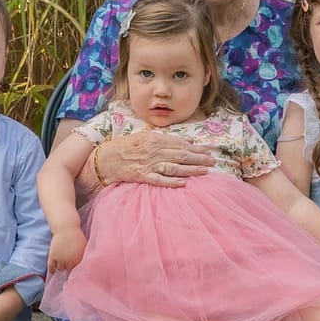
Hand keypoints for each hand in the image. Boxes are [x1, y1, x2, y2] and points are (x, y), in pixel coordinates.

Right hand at [48, 227, 86, 272]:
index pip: (76, 270)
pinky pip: (51, 266)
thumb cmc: (76, 236)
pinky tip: (52, 272)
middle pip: (68, 269)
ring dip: (60, 267)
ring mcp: (60, 258)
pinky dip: (51, 270)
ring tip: (60, 265)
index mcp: (79, 259)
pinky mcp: (53, 256)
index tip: (73, 270)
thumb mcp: (84, 246)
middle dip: (68, 267)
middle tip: (66, 266)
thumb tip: (86, 265)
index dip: (75, 269)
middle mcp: (70, 261)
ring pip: (60, 268)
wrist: (66, 228)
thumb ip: (83, 256)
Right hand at [96, 131, 214, 187]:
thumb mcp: (146, 136)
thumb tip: (188, 140)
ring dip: (191, 169)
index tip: (208, 151)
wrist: (106, 158)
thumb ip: (166, 138)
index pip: (181, 144)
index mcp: (155, 139)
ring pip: (174, 167)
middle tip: (213, 161)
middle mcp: (154, 151)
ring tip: (204, 171)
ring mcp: (148, 164)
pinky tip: (183, 183)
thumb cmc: (127, 147)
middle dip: (199, 158)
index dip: (196, 148)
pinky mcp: (142, 176)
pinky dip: (172, 181)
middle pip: (181, 155)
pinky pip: (160, 180)